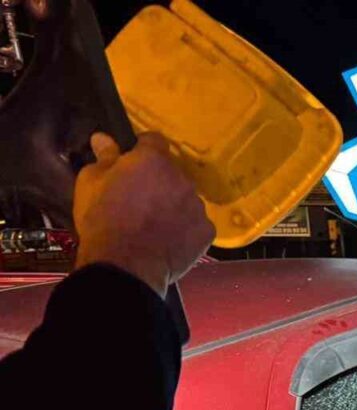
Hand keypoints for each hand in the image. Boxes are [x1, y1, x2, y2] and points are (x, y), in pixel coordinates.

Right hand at [73, 132, 213, 297]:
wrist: (125, 264)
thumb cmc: (102, 219)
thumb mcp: (91, 183)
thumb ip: (104, 158)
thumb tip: (103, 138)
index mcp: (153, 160)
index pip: (154, 141)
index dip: (142, 149)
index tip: (132, 163)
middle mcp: (182, 179)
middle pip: (171, 173)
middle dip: (158, 181)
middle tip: (140, 200)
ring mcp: (197, 206)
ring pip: (185, 198)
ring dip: (174, 205)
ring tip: (154, 224)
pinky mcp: (207, 232)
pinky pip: (196, 224)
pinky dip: (186, 229)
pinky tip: (169, 240)